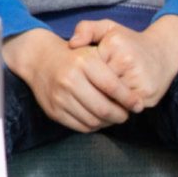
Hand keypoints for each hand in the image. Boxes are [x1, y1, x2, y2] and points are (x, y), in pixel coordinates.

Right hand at [4, 28, 138, 132]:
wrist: (39, 59)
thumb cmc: (74, 56)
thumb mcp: (93, 50)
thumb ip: (114, 68)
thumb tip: (133, 99)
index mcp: (83, 62)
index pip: (113, 87)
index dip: (129, 99)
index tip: (138, 105)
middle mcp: (69, 79)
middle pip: (104, 109)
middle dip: (120, 115)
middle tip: (125, 114)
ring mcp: (60, 97)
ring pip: (94, 121)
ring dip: (107, 122)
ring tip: (112, 115)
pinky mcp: (54, 111)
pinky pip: (81, 127)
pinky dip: (93, 125)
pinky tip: (97, 117)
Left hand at [69, 16, 177, 112]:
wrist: (163, 53)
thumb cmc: (129, 42)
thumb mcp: (108, 28)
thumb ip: (86, 29)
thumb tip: (72, 44)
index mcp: (115, 44)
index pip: (89, 65)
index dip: (84, 72)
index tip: (82, 74)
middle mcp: (128, 61)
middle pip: (98, 83)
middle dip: (91, 88)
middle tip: (85, 89)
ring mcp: (140, 80)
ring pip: (110, 98)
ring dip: (103, 100)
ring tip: (97, 97)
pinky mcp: (148, 96)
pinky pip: (124, 107)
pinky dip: (117, 106)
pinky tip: (112, 102)